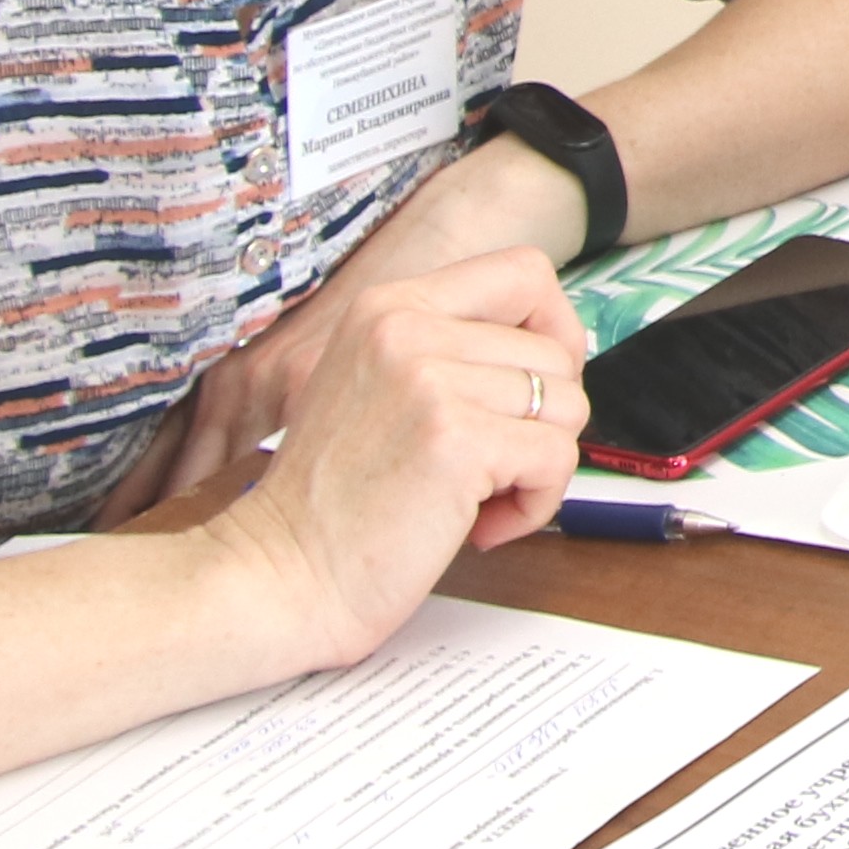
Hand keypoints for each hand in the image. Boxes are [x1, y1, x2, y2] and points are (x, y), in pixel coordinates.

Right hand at [201, 243, 591, 667]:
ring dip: (535, 469)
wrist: (280, 575)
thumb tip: (560, 348)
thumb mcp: (379, 387)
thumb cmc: (334, 505)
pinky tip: (477, 528)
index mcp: (388, 306)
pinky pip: (557, 458)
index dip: (556, 332)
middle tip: (482, 471)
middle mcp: (406, 327)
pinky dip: (534, 505)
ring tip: (471, 500)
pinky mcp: (456, 438)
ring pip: (567, 405)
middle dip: (542, 424)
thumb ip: (451, 354)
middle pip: (557, 353)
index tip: (535, 390)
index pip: (525, 273)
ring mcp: (429, 379)